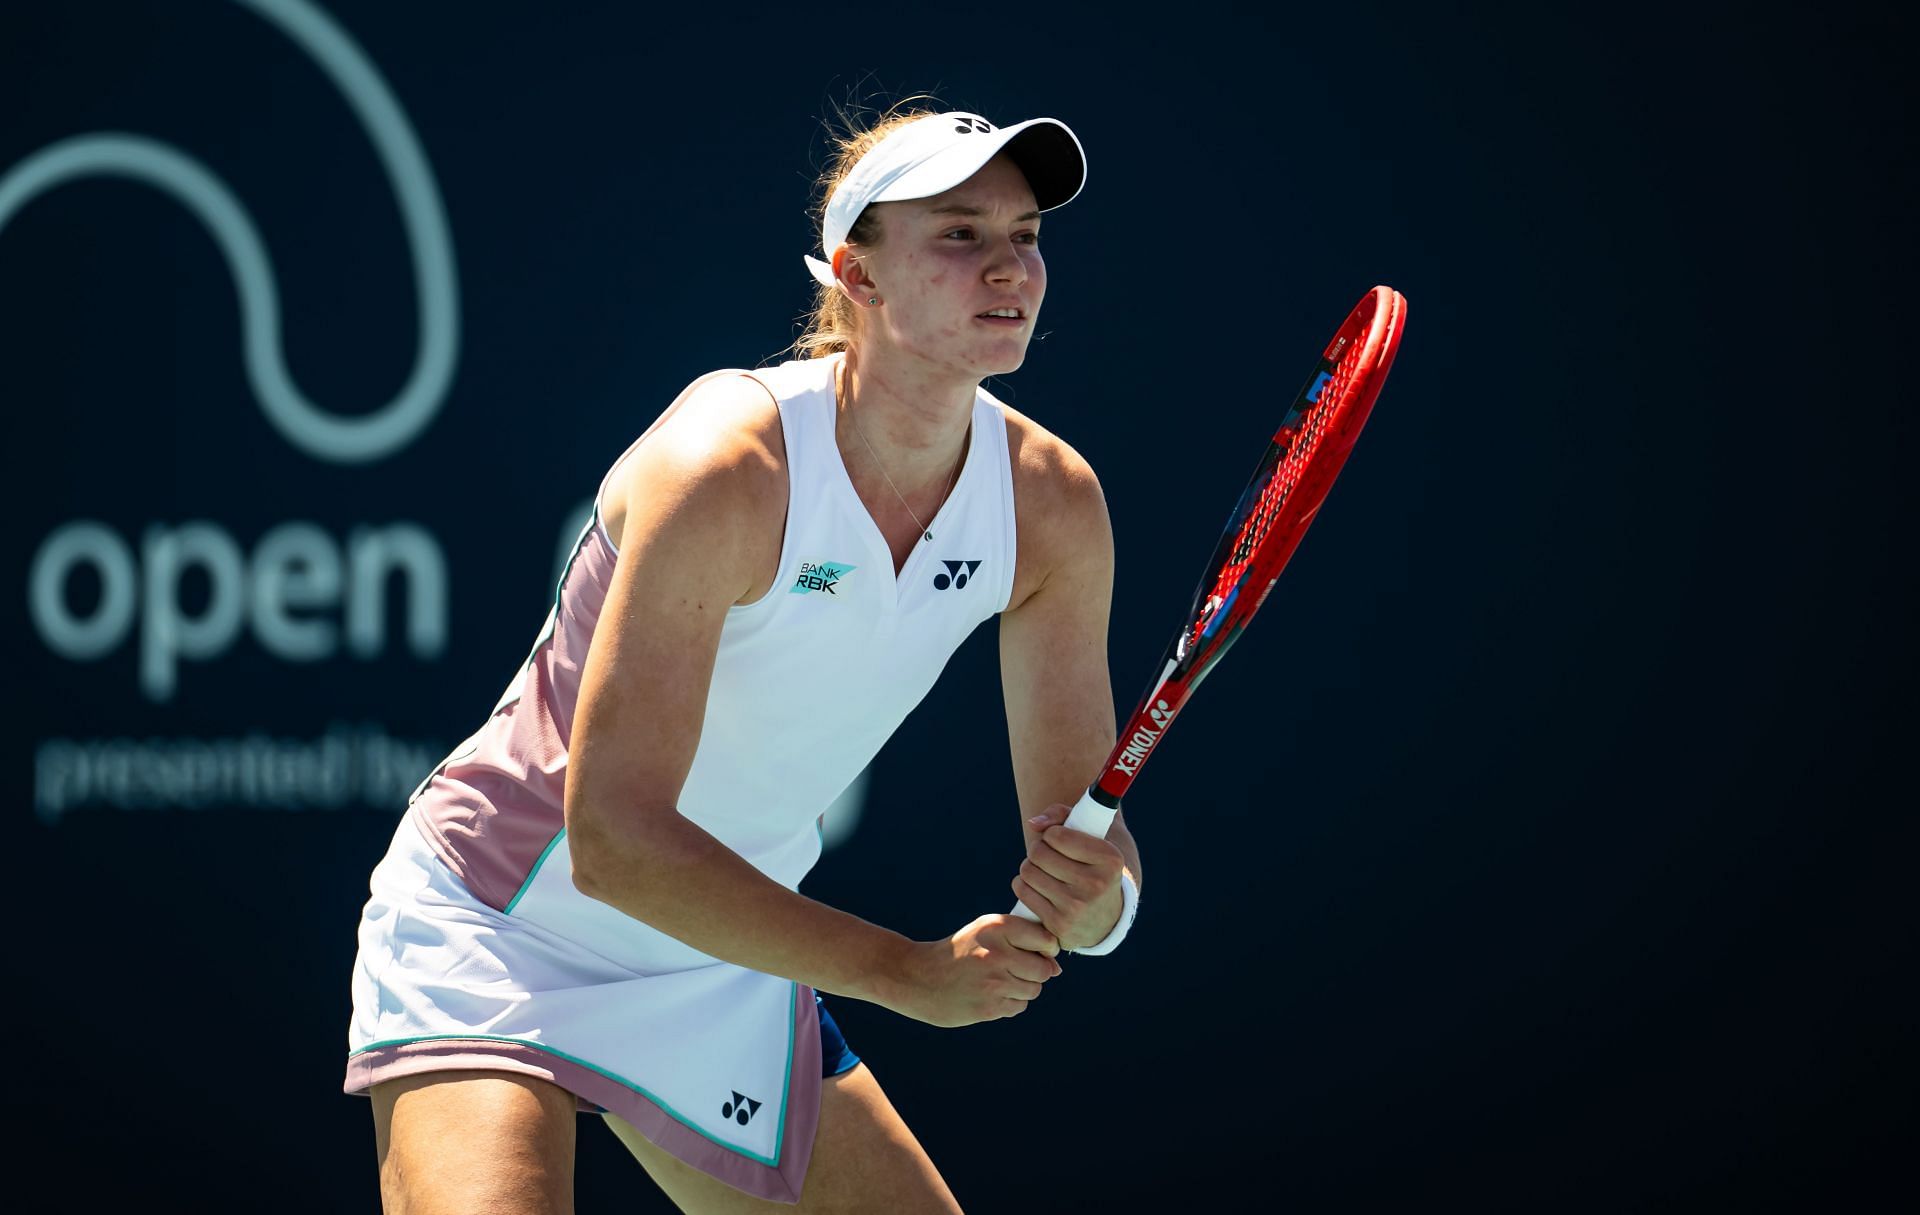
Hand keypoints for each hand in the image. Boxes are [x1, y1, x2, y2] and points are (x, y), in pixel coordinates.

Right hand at [891, 914, 1062, 1027]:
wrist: (918, 978)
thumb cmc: (959, 951)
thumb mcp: (984, 930)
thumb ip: (1022, 938)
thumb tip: (1057, 968)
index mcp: (997, 928)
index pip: (1046, 939)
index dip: (1046, 948)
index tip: (1036, 950)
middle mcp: (997, 953)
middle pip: (1044, 969)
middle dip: (1035, 971)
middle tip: (1014, 968)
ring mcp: (994, 983)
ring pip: (1034, 990)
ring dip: (1023, 988)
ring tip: (999, 980)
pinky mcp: (989, 1007)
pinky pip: (1019, 1007)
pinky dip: (1010, 1002)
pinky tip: (990, 994)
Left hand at [1012, 807, 1126, 951]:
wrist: (1104, 917)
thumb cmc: (1091, 866)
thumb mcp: (1089, 835)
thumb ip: (1061, 815)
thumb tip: (1033, 824)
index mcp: (1110, 859)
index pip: (1057, 835)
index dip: (1051, 834)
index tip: (1059, 840)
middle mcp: (1096, 884)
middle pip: (1038, 853)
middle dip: (1038, 849)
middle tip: (1048, 855)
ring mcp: (1076, 907)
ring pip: (1027, 871)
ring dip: (1030, 866)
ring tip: (1044, 871)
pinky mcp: (1058, 924)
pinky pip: (1023, 891)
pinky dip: (1024, 884)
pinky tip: (1038, 887)